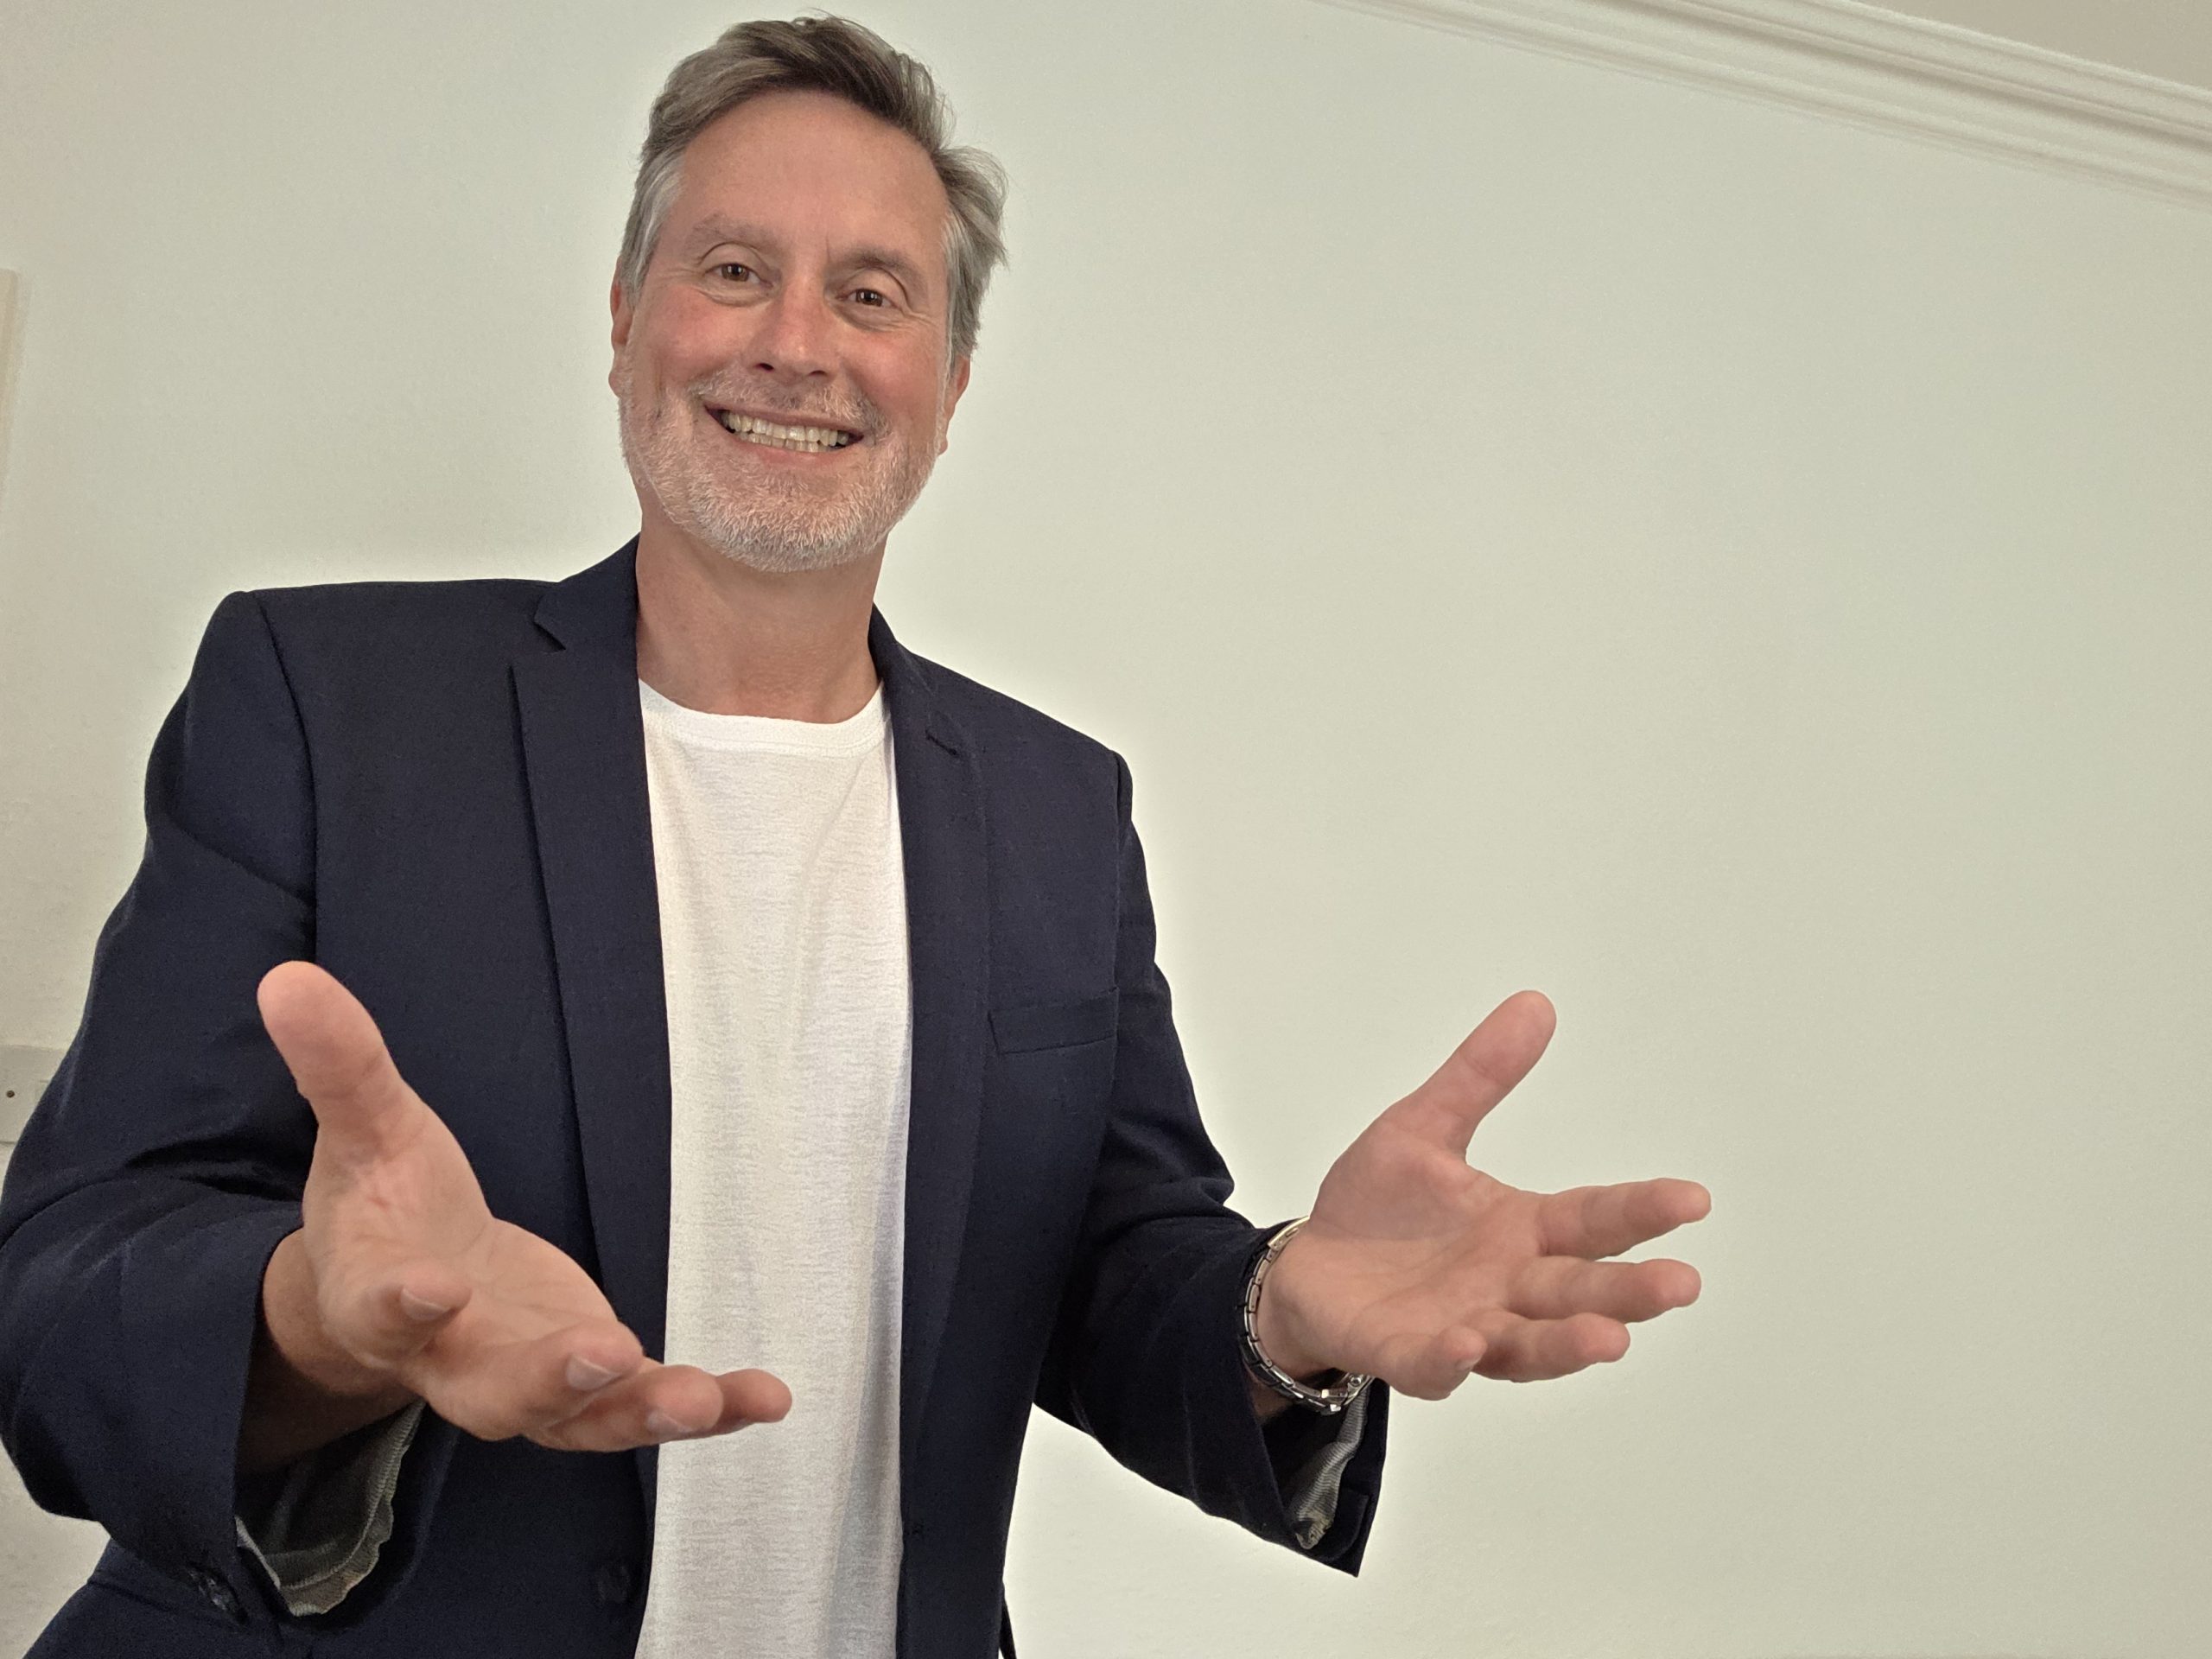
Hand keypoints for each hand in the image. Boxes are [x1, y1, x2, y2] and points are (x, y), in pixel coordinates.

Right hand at [244, 960, 788, 1469]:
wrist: (408, 1286)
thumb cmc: (387, 1204)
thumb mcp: (366, 1129)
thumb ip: (339, 1066)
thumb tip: (288, 979)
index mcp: (382, 1302)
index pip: (384, 1311)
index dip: (404, 1305)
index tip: (434, 1286)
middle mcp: (452, 1362)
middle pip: (493, 1394)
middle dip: (551, 1380)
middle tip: (607, 1352)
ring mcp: (527, 1382)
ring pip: (579, 1419)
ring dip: (644, 1410)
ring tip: (707, 1400)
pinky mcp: (589, 1384)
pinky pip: (644, 1406)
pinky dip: (707, 1410)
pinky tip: (765, 1397)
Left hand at [1253, 991, 1708, 1401]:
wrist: (1309, 1268)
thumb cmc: (1379, 1207)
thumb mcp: (1424, 1127)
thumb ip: (1479, 1075)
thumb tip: (1535, 1004)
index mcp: (1521, 1231)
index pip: (1592, 1220)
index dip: (1641, 1210)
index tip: (1694, 1198)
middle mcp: (1506, 1286)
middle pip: (1576, 1289)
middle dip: (1627, 1290)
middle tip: (1680, 1283)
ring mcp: (1462, 1327)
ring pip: (1526, 1343)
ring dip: (1565, 1342)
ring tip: (1609, 1338)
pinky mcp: (1406, 1354)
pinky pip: (1434, 1365)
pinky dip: (1453, 1360)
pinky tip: (1469, 1343)